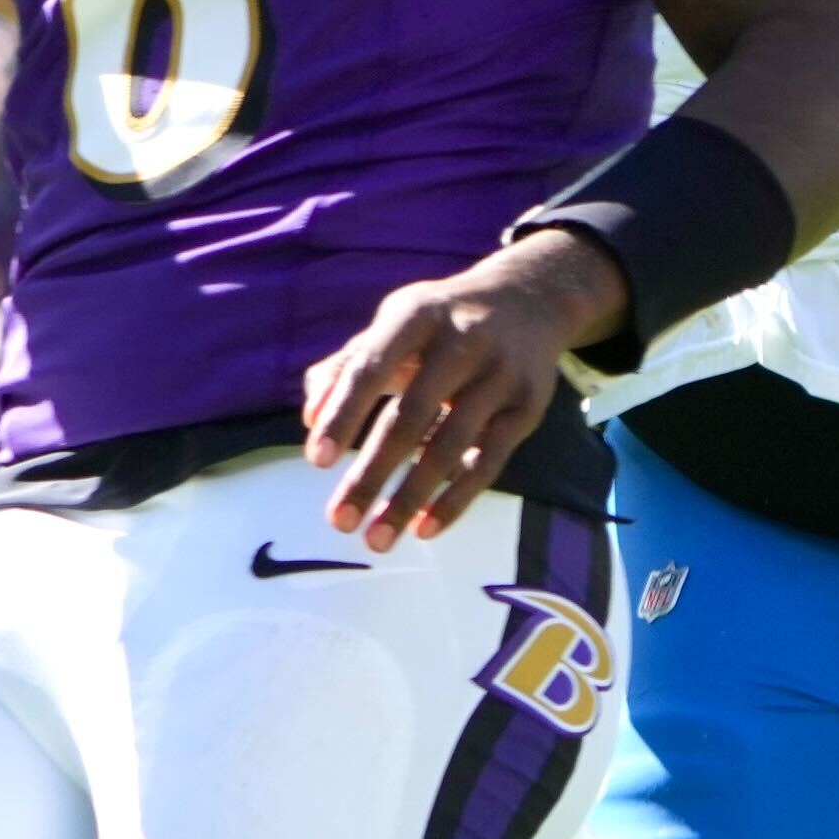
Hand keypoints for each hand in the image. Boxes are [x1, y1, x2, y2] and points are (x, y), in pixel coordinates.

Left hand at [303, 232, 624, 549]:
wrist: (529, 299)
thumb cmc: (438, 323)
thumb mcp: (392, 325)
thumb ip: (345, 367)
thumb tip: (309, 419)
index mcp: (417, 314)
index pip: (371, 367)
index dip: (344, 414)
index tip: (316, 461)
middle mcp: (463, 340)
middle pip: (411, 416)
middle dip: (372, 473)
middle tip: (339, 521)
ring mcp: (501, 374)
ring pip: (449, 447)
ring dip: (409, 498)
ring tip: (376, 539)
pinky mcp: (528, 407)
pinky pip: (488, 463)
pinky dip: (455, 499)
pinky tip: (424, 529)